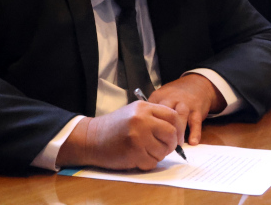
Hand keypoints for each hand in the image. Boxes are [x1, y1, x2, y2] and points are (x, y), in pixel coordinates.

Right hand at [57, 100, 183, 169]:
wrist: (91, 138)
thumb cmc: (114, 126)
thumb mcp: (134, 112)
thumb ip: (154, 117)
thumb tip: (177, 130)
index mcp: (144, 108)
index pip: (173, 116)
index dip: (179, 128)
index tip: (177, 137)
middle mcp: (142, 119)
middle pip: (171, 133)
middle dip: (171, 144)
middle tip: (165, 147)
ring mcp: (138, 136)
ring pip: (163, 150)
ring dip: (158, 155)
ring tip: (146, 151)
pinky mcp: (133, 152)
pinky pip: (152, 162)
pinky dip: (148, 163)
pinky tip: (138, 157)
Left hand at [149, 74, 224, 144]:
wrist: (196, 83)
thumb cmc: (174, 95)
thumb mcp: (160, 98)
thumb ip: (152, 112)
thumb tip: (143, 131)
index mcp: (158, 97)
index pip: (149, 112)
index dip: (148, 127)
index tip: (146, 140)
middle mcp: (171, 99)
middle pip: (163, 114)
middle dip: (162, 130)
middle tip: (161, 145)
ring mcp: (185, 103)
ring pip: (179, 116)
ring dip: (177, 132)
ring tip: (175, 145)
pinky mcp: (197, 109)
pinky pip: (195, 121)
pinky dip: (194, 133)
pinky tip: (192, 142)